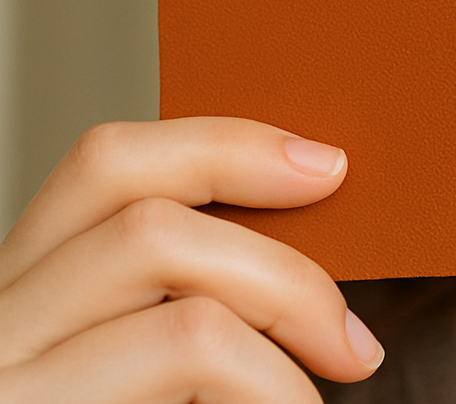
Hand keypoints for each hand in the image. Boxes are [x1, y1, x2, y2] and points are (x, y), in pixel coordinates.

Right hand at [0, 117, 382, 401]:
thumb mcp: (149, 355)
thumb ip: (197, 290)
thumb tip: (314, 207)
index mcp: (22, 291)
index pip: (106, 164)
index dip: (226, 144)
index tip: (328, 166)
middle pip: (146, 215)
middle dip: (283, 264)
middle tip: (353, 339)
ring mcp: (13, 390)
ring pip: (180, 303)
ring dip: (289, 335)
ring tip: (329, 393)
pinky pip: (187, 361)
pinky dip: (271, 392)